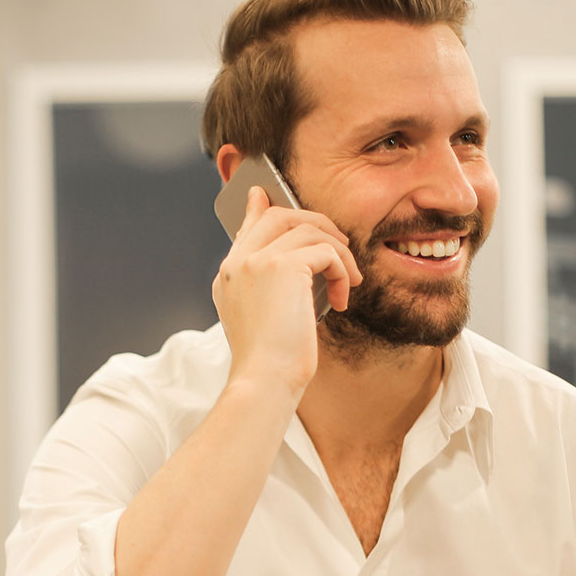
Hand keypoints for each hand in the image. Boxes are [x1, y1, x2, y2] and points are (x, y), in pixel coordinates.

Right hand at [212, 184, 360, 397]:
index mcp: (228, 276)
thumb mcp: (265, 320)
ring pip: (308, 229)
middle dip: (315, 223)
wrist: (264, 380)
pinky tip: (341, 298)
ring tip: (347, 281)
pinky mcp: (281, 266)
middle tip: (339, 244)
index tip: (262, 195)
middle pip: (278, 216)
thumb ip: (271, 287)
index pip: (246, 228)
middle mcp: (237, 263)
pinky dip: (341, 270)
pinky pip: (325, 250)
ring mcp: (256, 261)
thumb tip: (298, 266)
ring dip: (338, 252)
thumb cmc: (269, 362)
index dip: (259, 209)